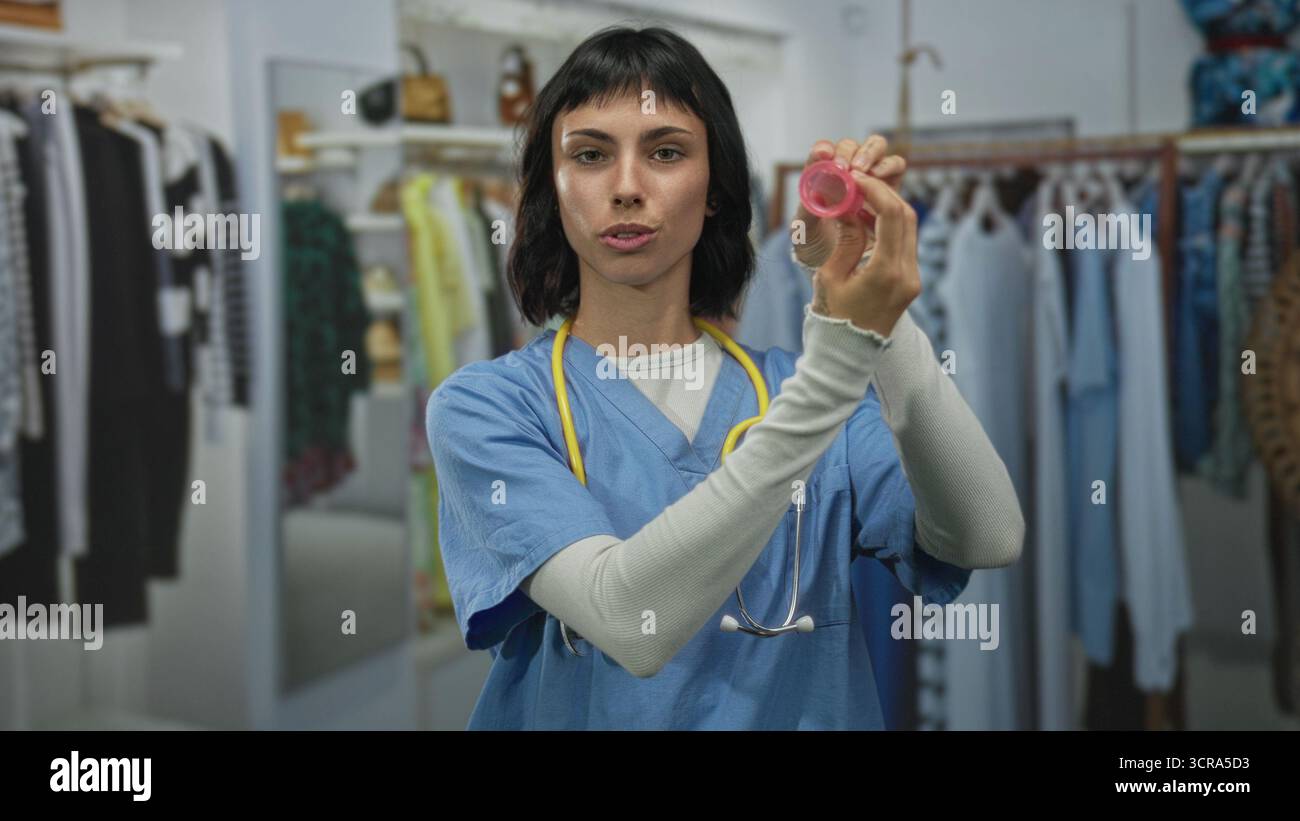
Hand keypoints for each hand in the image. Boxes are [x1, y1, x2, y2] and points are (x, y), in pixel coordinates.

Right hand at [805, 142, 919, 337]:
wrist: (847, 354)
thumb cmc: (833, 318)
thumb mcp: (831, 275)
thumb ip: (846, 239)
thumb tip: (850, 207)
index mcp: (886, 272)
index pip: (891, 214)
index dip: (875, 189)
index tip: (856, 179)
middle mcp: (907, 274)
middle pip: (906, 216)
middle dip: (884, 194)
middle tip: (859, 184)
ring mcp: (912, 278)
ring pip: (909, 227)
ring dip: (887, 208)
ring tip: (859, 201)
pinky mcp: (910, 281)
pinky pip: (904, 243)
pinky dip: (888, 227)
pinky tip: (866, 222)